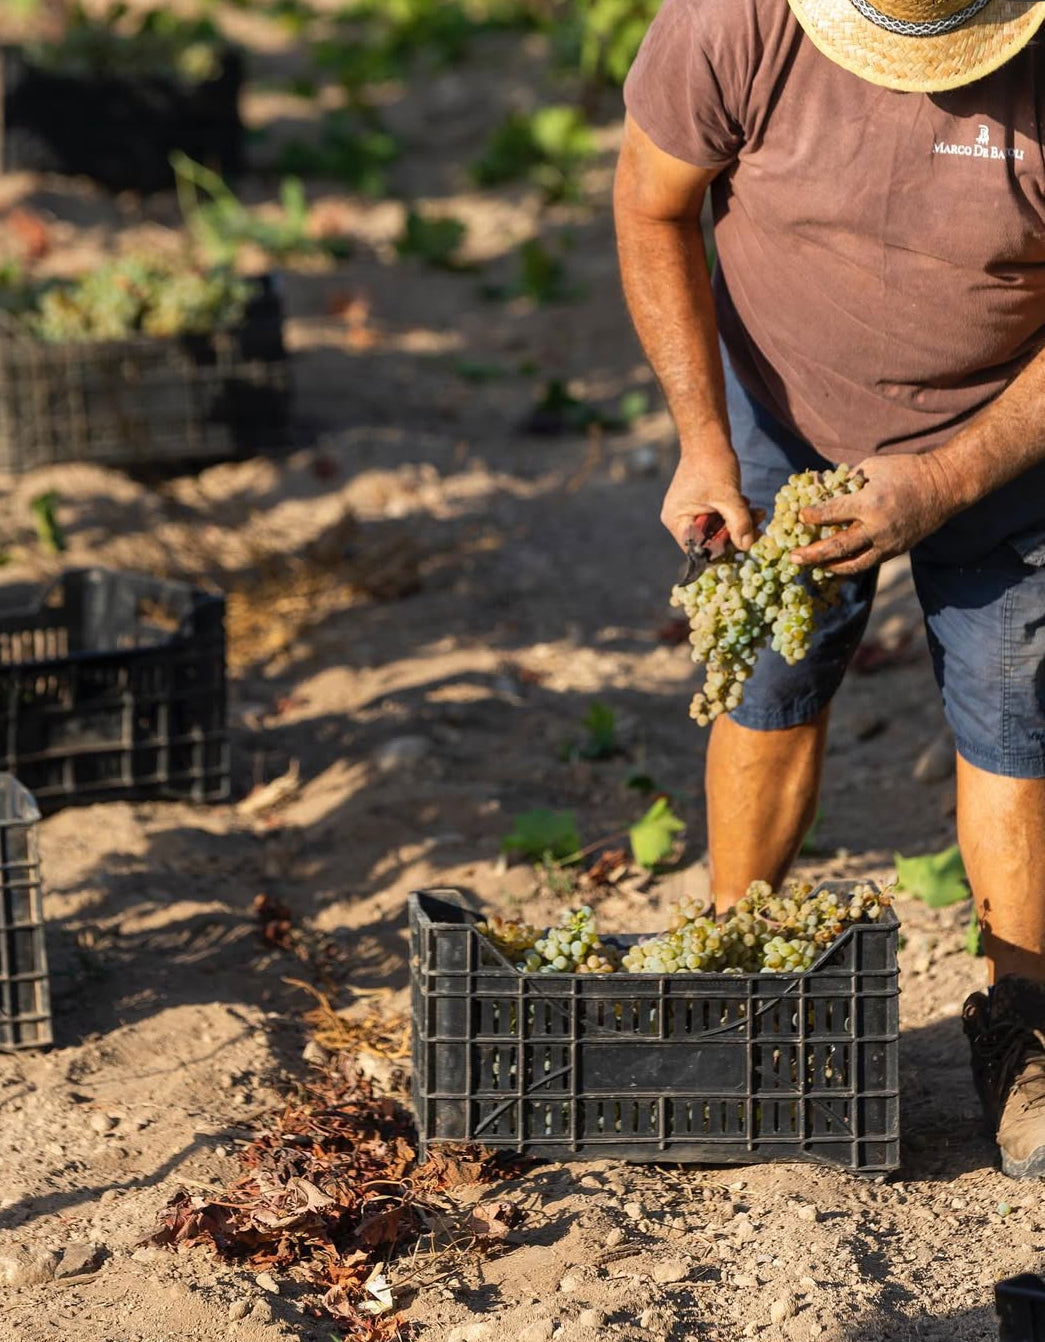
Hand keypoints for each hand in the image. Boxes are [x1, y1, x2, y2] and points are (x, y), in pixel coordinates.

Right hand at [661, 453, 756, 552]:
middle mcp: (679, 519)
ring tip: (756, 513)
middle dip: (734, 534)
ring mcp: (689, 510)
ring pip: (717, 529)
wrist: (708, 436)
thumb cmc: (712, 464)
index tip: (744, 545)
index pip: (698, 550)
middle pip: (709, 540)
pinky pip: (718, 517)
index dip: (722, 550)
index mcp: (677, 521)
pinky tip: (747, 504)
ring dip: (737, 523)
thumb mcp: (728, 496)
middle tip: (757, 527)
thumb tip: (747, 547)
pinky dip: (733, 513)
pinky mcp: (700, 503)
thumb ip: (738, 523)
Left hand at [790, 453, 957, 574]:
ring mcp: (888, 543)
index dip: (812, 516)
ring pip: (853, 563)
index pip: (831, 514)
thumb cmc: (905, 471)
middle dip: (812, 554)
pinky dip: (849, 566)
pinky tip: (835, 565)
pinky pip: (868, 563)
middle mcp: (877, 528)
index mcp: (869, 503)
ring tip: (813, 567)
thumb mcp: (872, 467)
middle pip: (837, 547)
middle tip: (793, 558)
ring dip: (829, 567)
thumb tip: (818, 487)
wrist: (944, 486)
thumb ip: (845, 481)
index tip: (799, 516)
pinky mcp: (896, 551)